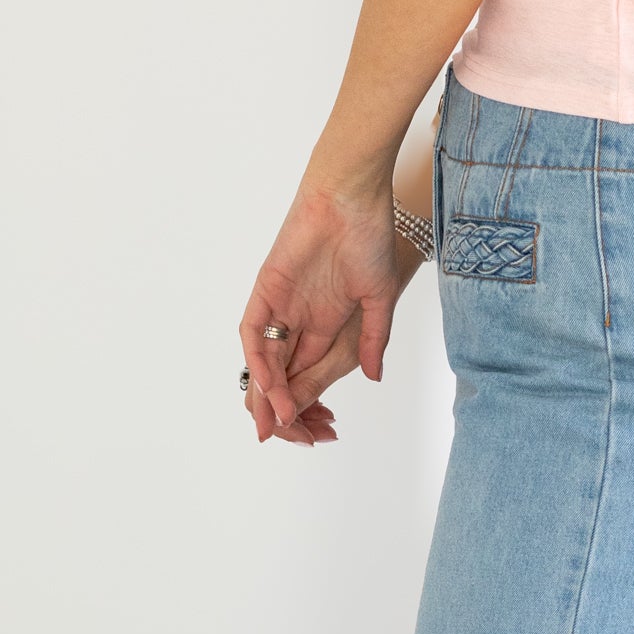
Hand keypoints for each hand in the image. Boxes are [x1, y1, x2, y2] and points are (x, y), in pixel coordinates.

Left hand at [240, 180, 397, 442]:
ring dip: (267, 392)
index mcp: (325, 324)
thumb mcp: (379, 300)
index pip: (308, 375)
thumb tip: (375, 377)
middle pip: (281, 374)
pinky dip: (259, 361)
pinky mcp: (266, 289)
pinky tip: (269, 385)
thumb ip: (373, 340)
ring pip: (264, 360)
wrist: (354, 196)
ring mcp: (280, 304)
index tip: (309, 435)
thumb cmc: (371, 237)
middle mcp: (298, 319)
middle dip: (283, 408)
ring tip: (274, 421)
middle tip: (286, 437)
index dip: (307, 406)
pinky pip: (255, 332)